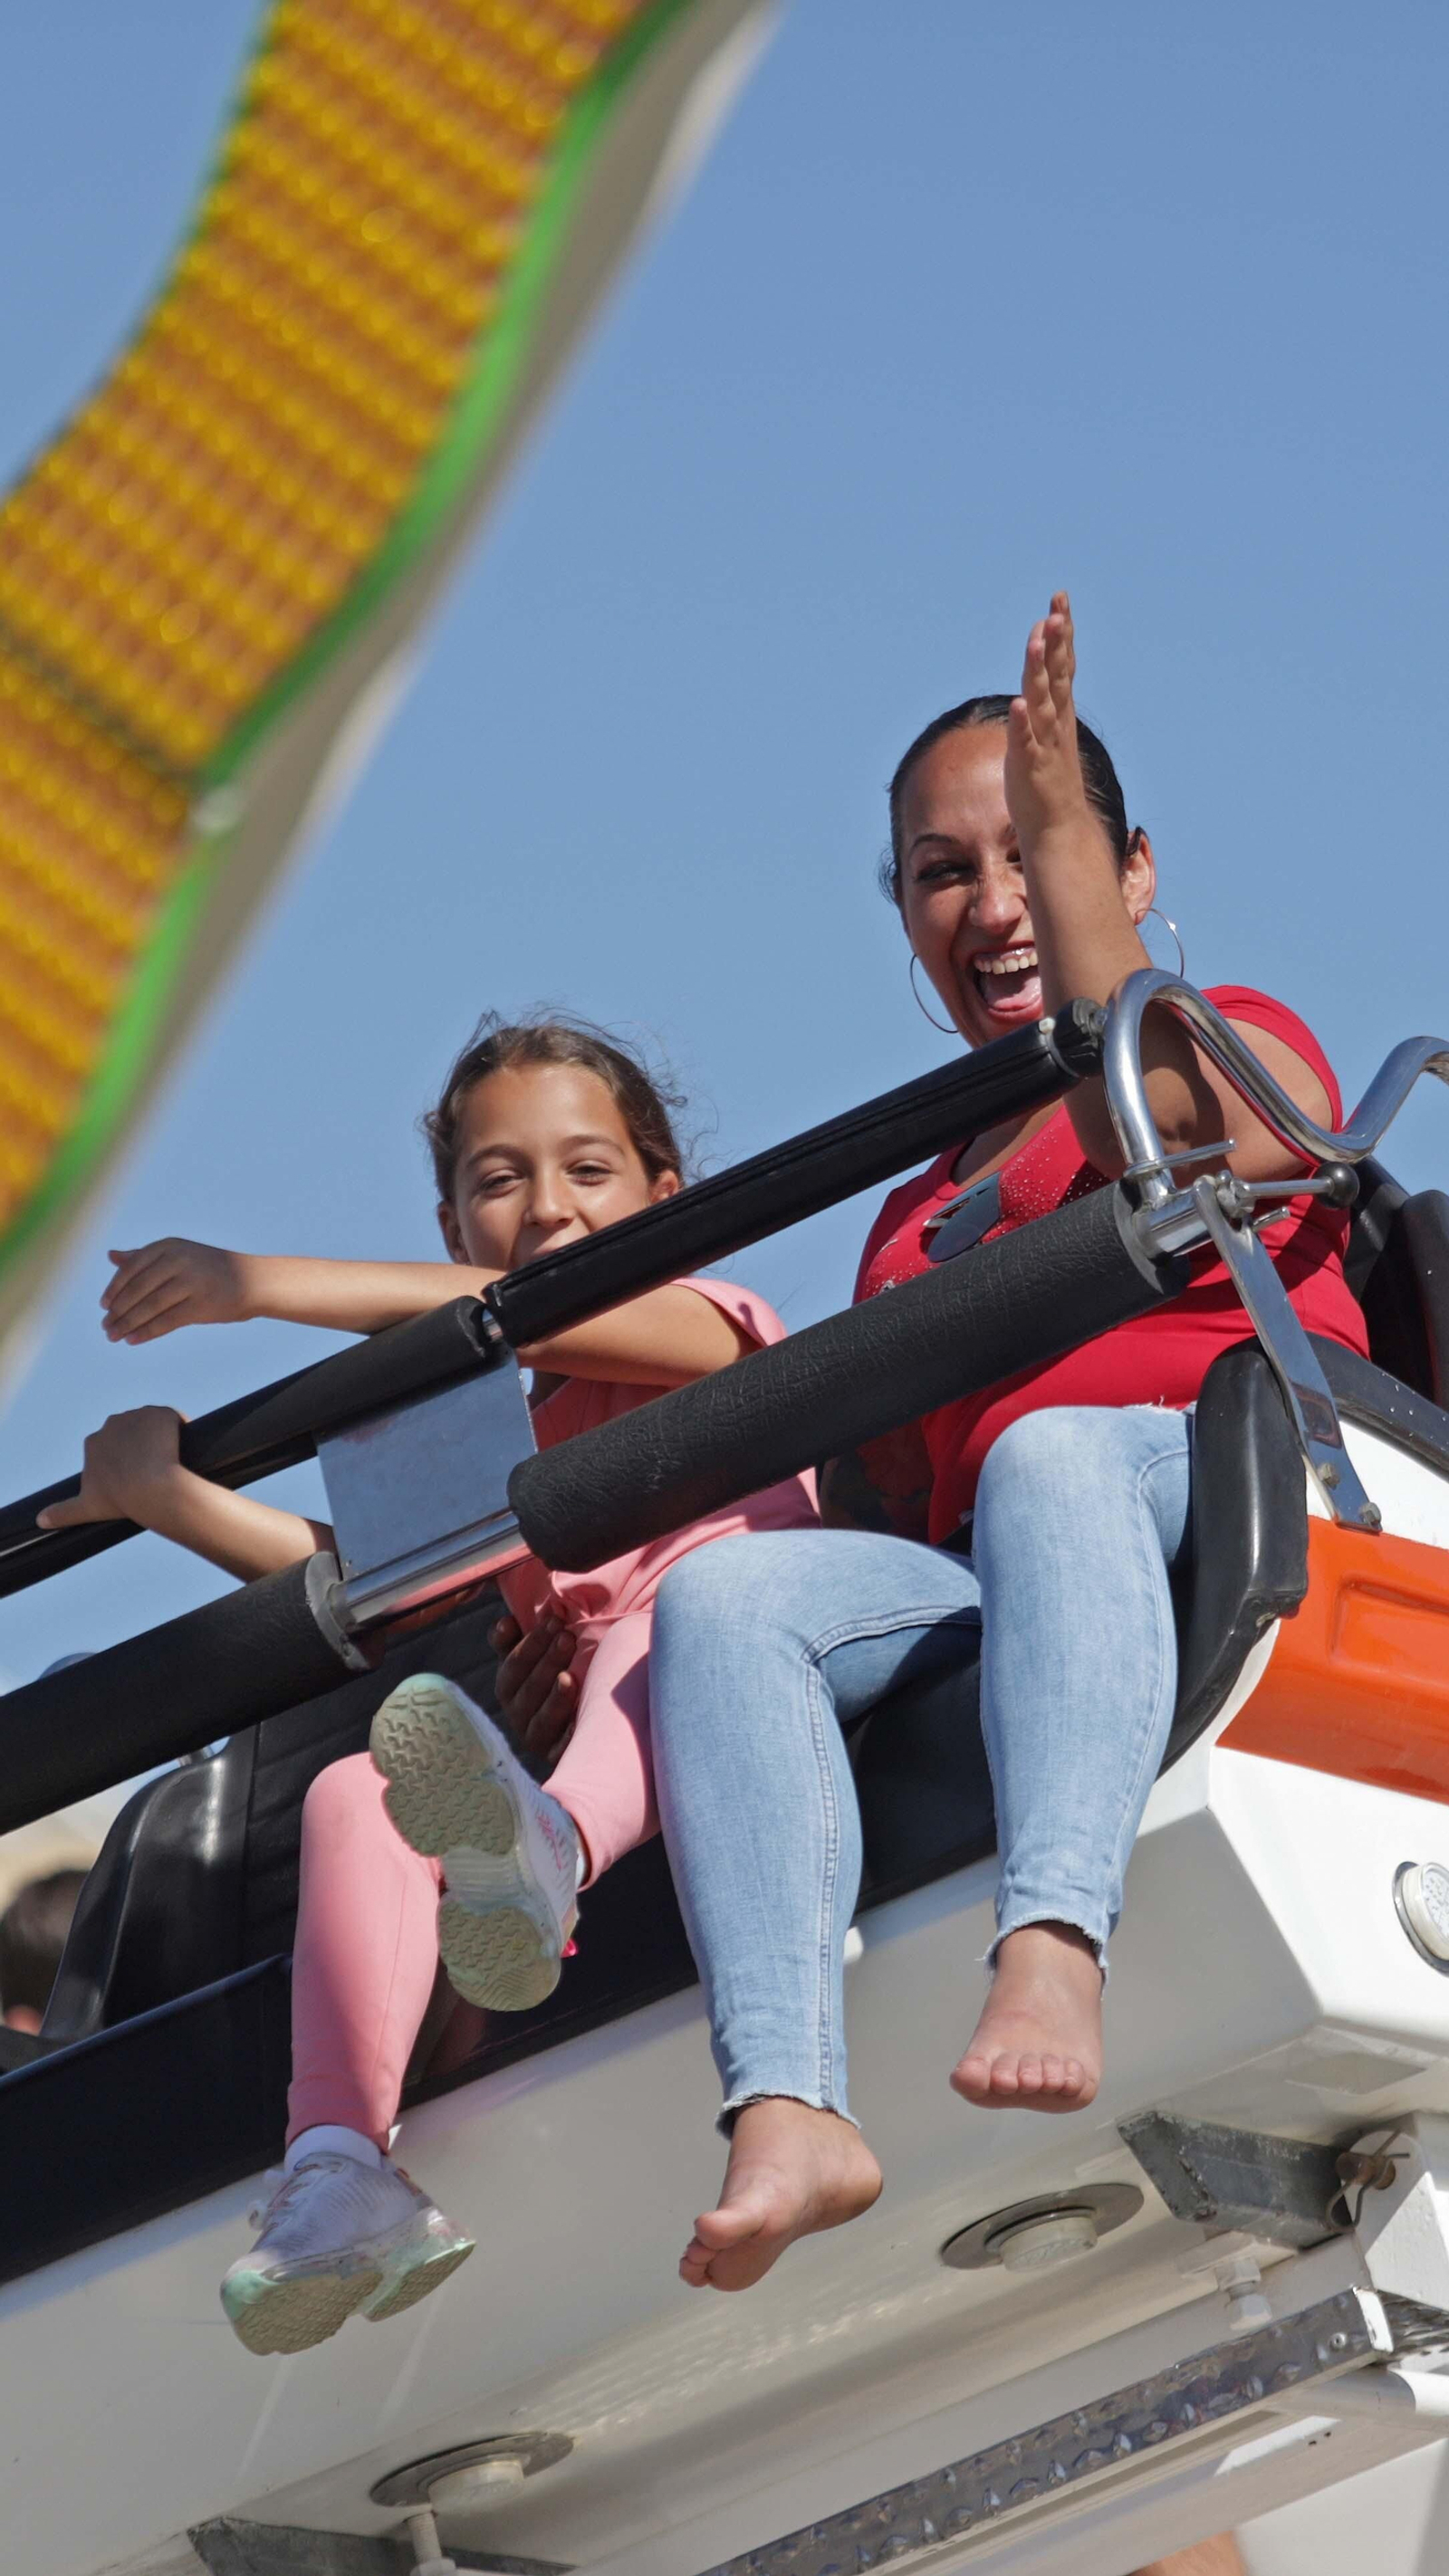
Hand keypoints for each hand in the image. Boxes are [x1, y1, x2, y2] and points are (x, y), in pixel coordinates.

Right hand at [38, 1405, 186, 1529]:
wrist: (153, 1487)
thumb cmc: (121, 1500)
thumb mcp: (86, 1508)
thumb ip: (63, 1512)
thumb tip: (40, 1520)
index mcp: (94, 1441)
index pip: (113, 1449)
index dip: (126, 1464)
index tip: (136, 1479)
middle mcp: (113, 1422)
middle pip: (133, 1436)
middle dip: (142, 1449)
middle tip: (155, 1473)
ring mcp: (138, 1415)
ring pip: (152, 1427)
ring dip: (160, 1440)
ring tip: (169, 1463)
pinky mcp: (162, 1413)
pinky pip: (173, 1420)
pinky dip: (178, 1431)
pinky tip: (181, 1449)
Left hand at [102, 1238, 254, 1343]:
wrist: (253, 1281)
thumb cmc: (210, 1269)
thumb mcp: (177, 1254)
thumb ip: (144, 1257)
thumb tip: (111, 1256)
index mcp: (168, 1246)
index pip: (131, 1269)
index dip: (114, 1289)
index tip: (104, 1306)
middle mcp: (177, 1260)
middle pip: (137, 1289)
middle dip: (118, 1311)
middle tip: (105, 1327)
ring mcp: (190, 1281)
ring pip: (149, 1306)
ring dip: (127, 1324)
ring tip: (114, 1336)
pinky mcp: (200, 1304)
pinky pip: (166, 1321)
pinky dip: (146, 1332)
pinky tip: (133, 1340)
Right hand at [489, 1609, 577, 1769]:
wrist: (578, 1726)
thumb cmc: (554, 1678)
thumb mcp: (531, 1659)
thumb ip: (513, 1640)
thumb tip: (505, 1621)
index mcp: (508, 1688)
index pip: (514, 1665)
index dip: (532, 1642)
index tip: (554, 1619)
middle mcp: (517, 1715)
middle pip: (529, 1689)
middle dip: (547, 1661)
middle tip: (567, 1638)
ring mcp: (536, 1738)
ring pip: (542, 1719)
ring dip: (555, 1698)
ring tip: (568, 1678)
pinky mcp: (557, 1758)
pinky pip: (562, 1748)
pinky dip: (570, 1734)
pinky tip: (579, 1719)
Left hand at [1003, 591, 1092, 854]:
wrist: (1058, 827)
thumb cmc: (1049, 780)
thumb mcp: (1049, 733)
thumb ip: (1047, 701)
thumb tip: (1043, 675)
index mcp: (1059, 712)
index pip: (1062, 664)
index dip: (1062, 632)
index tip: (1059, 598)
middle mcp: (1055, 722)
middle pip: (1056, 674)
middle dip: (1057, 640)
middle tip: (1058, 606)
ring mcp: (1044, 742)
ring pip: (1042, 699)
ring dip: (1039, 670)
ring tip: (1037, 639)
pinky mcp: (1030, 766)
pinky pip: (1026, 742)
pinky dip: (1024, 724)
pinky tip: (1020, 704)